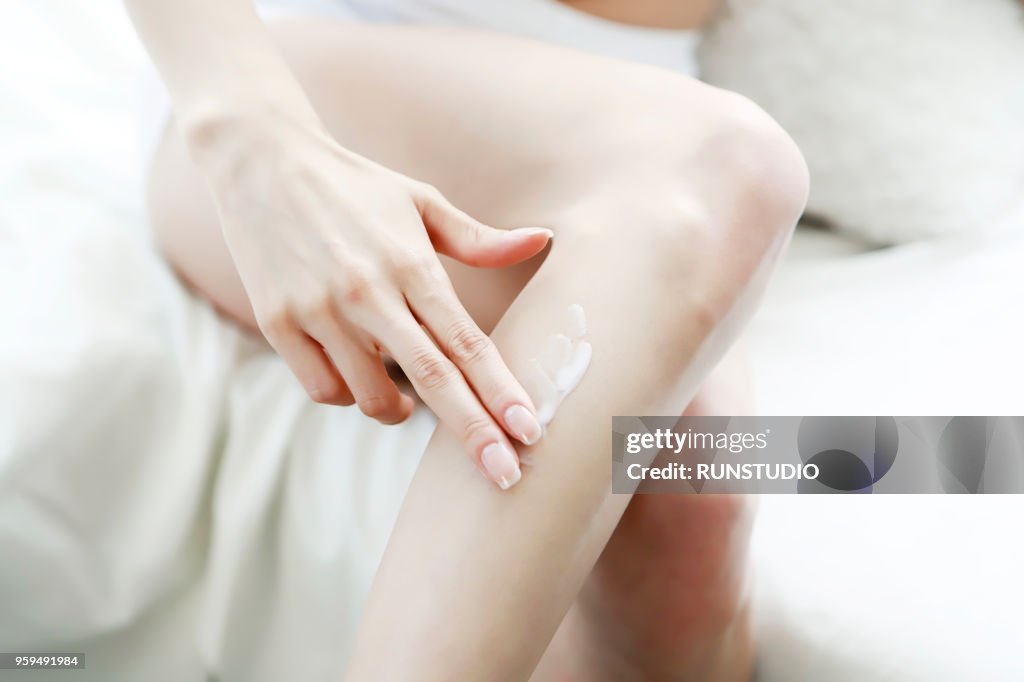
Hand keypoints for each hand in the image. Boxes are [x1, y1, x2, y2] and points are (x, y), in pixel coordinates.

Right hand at [190, 109, 547, 488]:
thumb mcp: (420, 201)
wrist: (259, 161)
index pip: (466, 341)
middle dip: (473, 432)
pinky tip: (354, 371)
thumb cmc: (354, 185)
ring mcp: (317, 310)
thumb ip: (478, 238)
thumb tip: (541, 241)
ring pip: (370, 396)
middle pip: (431, 377)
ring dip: (398, 410)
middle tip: (506, 475)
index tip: (531, 431)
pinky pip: (322, 389)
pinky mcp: (276, 324)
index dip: (501, 390)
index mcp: (409, 262)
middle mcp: (366, 290)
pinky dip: (346, 394)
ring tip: (405, 397)